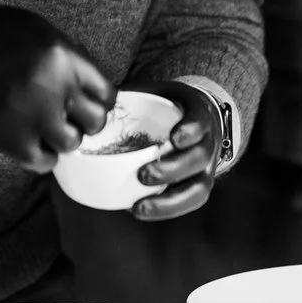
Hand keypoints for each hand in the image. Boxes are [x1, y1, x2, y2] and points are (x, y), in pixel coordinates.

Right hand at [0, 1, 115, 169]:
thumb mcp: (44, 31)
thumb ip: (73, 58)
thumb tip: (94, 87)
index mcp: (65, 59)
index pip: (107, 94)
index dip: (99, 98)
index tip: (86, 100)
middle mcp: (53, 90)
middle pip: (95, 122)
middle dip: (85, 119)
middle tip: (68, 113)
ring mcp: (31, 118)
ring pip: (71, 144)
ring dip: (62, 136)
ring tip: (46, 125)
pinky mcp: (9, 140)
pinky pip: (43, 161)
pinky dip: (42, 154)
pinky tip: (32, 138)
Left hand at [131, 80, 224, 222]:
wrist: (196, 119)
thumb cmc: (169, 106)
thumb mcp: (157, 92)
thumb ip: (131, 95)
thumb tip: (93, 101)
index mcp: (198, 113)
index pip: (200, 120)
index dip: (190, 130)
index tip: (174, 138)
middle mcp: (208, 142)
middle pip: (199, 158)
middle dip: (173, 169)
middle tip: (143, 174)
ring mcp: (206, 167)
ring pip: (198, 188)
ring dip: (169, 201)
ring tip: (140, 207)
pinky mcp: (198, 186)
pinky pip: (188, 202)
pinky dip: (166, 210)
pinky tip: (138, 210)